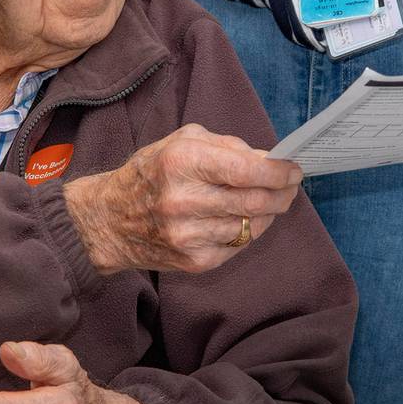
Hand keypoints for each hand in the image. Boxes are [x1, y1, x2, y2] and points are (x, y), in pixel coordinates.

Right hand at [63, 124, 301, 274]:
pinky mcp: (193, 261)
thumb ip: (228, 147)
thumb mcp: (181, 142)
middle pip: (255, 200)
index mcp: (182, 163)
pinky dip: (247, 231)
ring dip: (267, 213)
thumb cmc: (151, 173)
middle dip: (281, 193)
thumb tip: (269, 160)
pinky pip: (238, 245)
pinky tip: (241, 219)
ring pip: (251, 225)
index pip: (246, 171)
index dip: (279, 172)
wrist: (108, 221)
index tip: (294, 170)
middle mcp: (184, 201)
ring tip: (267, 201)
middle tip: (290, 187)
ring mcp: (188, 235)